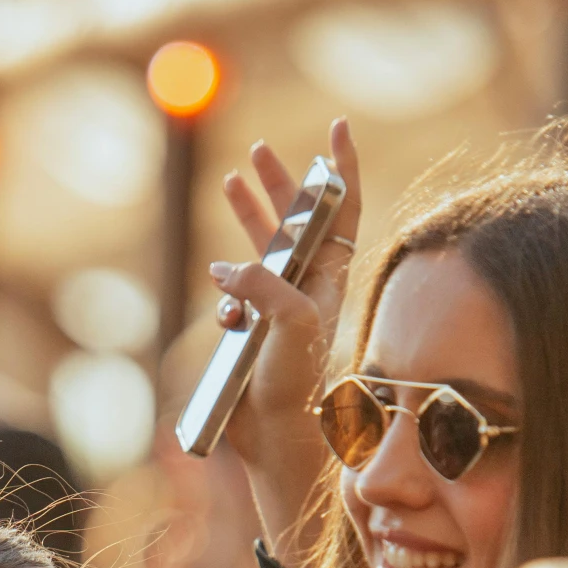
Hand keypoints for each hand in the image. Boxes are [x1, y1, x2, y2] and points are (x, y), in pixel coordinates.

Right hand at [209, 120, 361, 542]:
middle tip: (261, 151)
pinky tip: (224, 311)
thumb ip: (261, 285)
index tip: (337, 130)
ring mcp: (277, 308)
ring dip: (248, 217)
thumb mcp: (290, 323)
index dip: (342, 169)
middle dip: (282, 184)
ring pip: (263, 250)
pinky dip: (225, 294)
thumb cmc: (295, 382)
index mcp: (329, 277)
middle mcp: (307, 287)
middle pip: (298, 222)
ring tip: (232, 180)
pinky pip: (234, 297)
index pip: (344, 211)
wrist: (275, 437)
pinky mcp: (251, 330)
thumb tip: (224, 272)